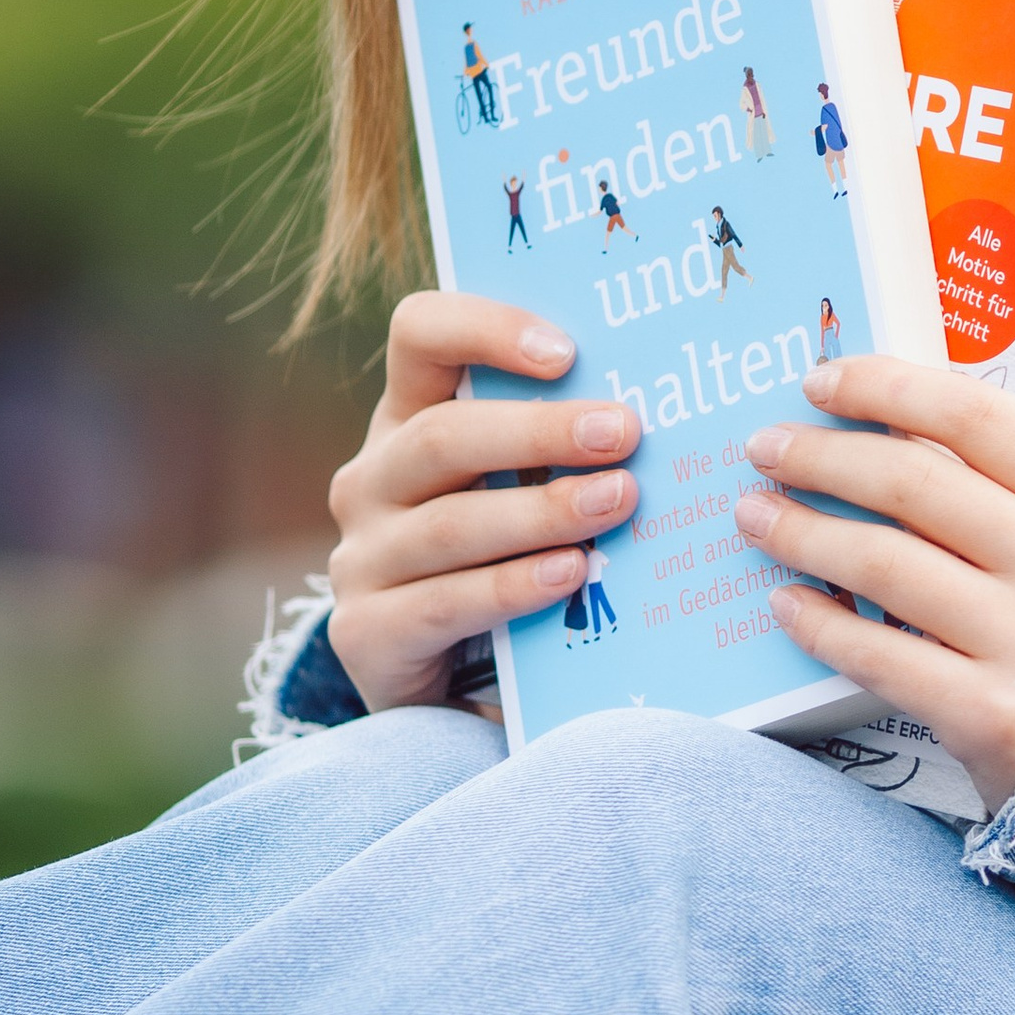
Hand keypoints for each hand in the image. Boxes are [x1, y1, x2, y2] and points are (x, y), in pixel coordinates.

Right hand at [326, 294, 639, 713]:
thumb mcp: (514, 488)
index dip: (486, 329)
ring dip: (542, 511)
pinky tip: (571, 573)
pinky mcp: (366, 632)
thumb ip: (555, 449)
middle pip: (443, 436)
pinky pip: (445, 603)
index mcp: (405, 418)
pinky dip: (513, 586)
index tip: (567, 353)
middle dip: (540, 431)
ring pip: (451, 524)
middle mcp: (371, 479)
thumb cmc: (499, 557)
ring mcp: (361, 558)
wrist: (437, 686)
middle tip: (624, 432)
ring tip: (618, 500)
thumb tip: (653, 416)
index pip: (419, 335)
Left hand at [732, 355, 1014, 812]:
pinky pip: (879, 653)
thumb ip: (1012, 486)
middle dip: (822, 456)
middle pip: (915, 481)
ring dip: (802, 531)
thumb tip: (882, 422)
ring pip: (884, 561)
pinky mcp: (996, 718)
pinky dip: (819, 622)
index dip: (885, 387)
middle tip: (767, 449)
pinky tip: (784, 601)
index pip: (976, 415)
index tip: (821, 381)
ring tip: (755, 516)